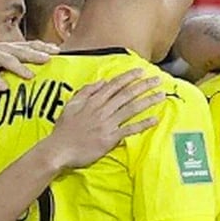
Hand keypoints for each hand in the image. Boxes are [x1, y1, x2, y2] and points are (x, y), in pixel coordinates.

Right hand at [0, 41, 59, 90]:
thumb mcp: (3, 61)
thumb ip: (17, 65)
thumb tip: (37, 75)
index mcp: (11, 47)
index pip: (30, 44)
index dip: (44, 46)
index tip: (58, 50)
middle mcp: (4, 48)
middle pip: (23, 50)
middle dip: (36, 54)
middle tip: (49, 59)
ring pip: (8, 60)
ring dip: (19, 67)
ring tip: (30, 75)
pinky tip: (4, 88)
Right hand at [45, 70, 164, 168]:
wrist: (58, 149)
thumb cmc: (64, 129)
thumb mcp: (71, 105)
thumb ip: (86, 91)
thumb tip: (102, 81)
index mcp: (93, 101)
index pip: (114, 85)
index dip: (129, 77)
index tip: (141, 71)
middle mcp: (102, 110)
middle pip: (126, 94)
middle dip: (143, 85)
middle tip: (158, 79)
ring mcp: (107, 124)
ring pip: (131, 109)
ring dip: (147, 101)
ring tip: (161, 95)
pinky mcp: (110, 138)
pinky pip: (129, 129)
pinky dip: (143, 124)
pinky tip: (155, 120)